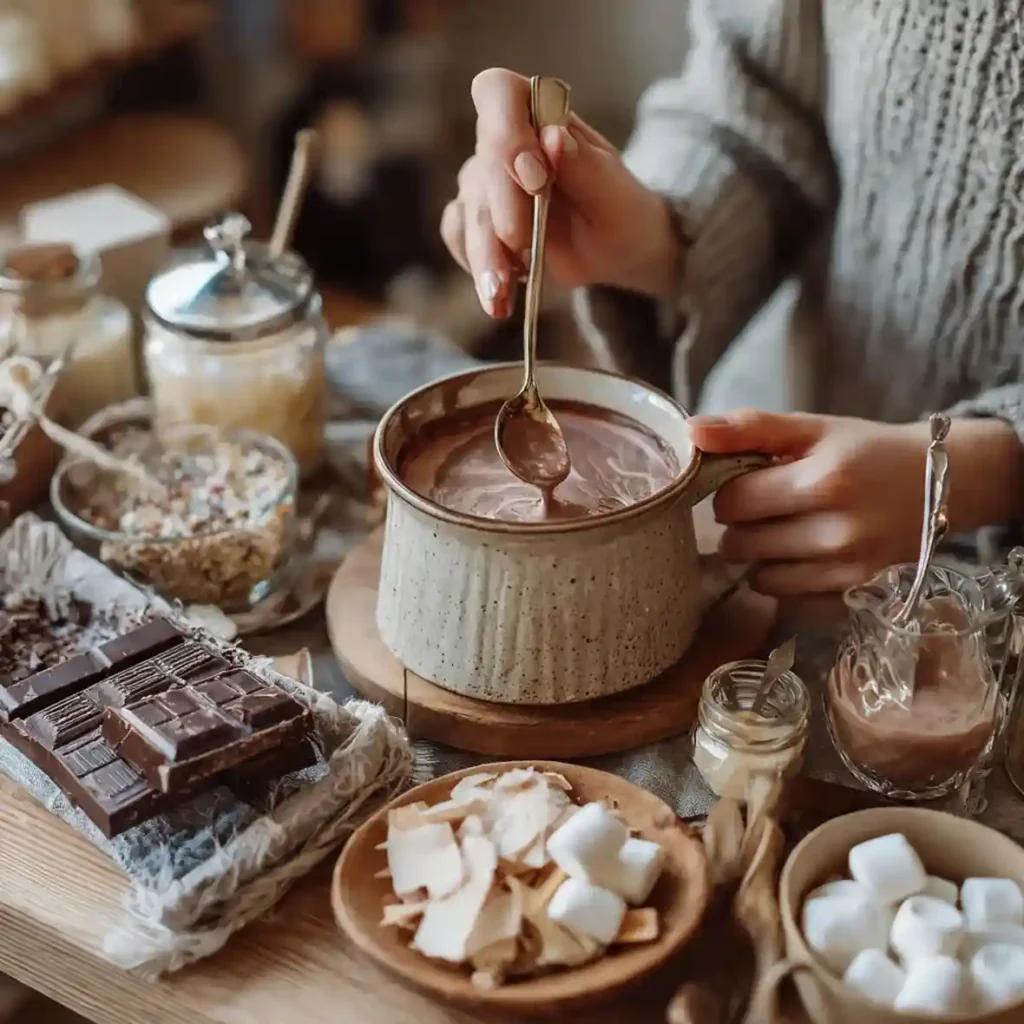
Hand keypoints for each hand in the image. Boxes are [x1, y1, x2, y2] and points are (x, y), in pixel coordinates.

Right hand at [441, 68, 680, 316]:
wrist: (615, 248)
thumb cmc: (619, 208)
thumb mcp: (613, 188)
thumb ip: (582, 163)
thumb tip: (553, 138)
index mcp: (538, 115)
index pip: (498, 95)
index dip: (506, 133)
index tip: (535, 178)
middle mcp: (503, 143)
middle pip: (482, 167)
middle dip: (501, 212)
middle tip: (523, 249)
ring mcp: (485, 183)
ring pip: (469, 212)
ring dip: (484, 256)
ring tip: (500, 294)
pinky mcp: (477, 222)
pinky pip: (458, 236)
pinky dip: (475, 267)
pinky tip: (497, 296)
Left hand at [687, 409, 1023, 597]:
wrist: (945, 484)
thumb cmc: (866, 451)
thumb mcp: (812, 428)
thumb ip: (748, 428)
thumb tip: (690, 432)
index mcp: (822, 481)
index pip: (732, 503)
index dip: (730, 492)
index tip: (750, 483)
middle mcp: (835, 531)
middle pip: (739, 544)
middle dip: (742, 525)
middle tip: (768, 507)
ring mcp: (847, 569)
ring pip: (759, 576)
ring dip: (761, 556)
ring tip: (787, 530)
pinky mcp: (855, 594)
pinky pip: (788, 597)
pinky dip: (785, 579)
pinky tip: (805, 555)